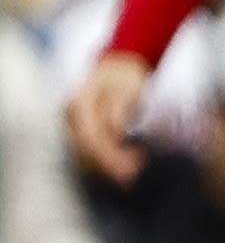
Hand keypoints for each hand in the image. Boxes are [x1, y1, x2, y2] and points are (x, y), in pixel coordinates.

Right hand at [66, 52, 152, 186]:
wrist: (118, 68)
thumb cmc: (126, 78)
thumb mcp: (129, 90)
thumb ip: (118, 112)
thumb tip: (115, 134)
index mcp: (81, 103)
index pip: (90, 137)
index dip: (109, 156)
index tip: (131, 165)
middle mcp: (71, 115)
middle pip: (85, 149)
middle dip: (109, 165)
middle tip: (135, 173)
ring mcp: (72, 124)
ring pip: (83, 154)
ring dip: (106, 167)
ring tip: (133, 171)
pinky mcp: (78, 131)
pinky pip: (86, 153)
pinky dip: (103, 163)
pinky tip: (122, 166)